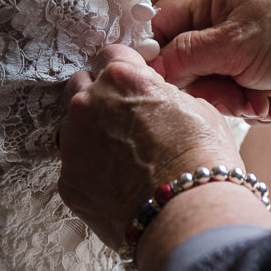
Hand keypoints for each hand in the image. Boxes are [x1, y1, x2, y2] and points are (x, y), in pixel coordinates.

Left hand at [58, 45, 242, 246]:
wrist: (189, 215)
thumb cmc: (203, 160)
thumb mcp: (199, 109)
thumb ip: (166, 97)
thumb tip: (160, 102)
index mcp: (121, 78)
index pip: (110, 55)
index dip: (126, 70)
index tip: (134, 84)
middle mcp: (88, 105)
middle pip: (81, 86)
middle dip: (99, 96)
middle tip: (126, 119)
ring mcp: (72, 144)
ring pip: (73, 129)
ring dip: (92, 135)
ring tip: (124, 159)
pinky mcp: (67, 182)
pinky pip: (75, 167)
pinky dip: (92, 173)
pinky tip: (118, 186)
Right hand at [151, 0, 270, 119]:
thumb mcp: (234, 45)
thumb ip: (185, 57)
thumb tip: (149, 69)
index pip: (162, 24)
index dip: (159, 58)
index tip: (163, 85)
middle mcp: (222, 11)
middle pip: (184, 58)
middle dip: (205, 85)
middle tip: (228, 95)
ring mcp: (240, 40)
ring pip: (209, 80)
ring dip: (230, 98)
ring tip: (255, 100)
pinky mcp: (257, 65)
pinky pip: (234, 90)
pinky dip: (248, 101)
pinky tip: (268, 103)